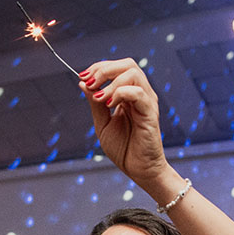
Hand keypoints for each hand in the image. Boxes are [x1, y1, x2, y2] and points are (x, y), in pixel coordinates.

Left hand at [80, 59, 169, 191]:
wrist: (139, 170)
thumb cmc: (124, 149)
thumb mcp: (102, 124)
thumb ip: (95, 103)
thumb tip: (83, 83)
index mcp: (129, 94)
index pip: (117, 68)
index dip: (99, 68)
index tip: (83, 77)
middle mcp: (140, 94)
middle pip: (127, 64)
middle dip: (104, 69)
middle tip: (90, 81)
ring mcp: (147, 102)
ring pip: (133, 74)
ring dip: (111, 81)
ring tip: (100, 97)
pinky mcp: (150, 113)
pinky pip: (138, 93)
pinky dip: (120, 93)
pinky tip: (109, 105)